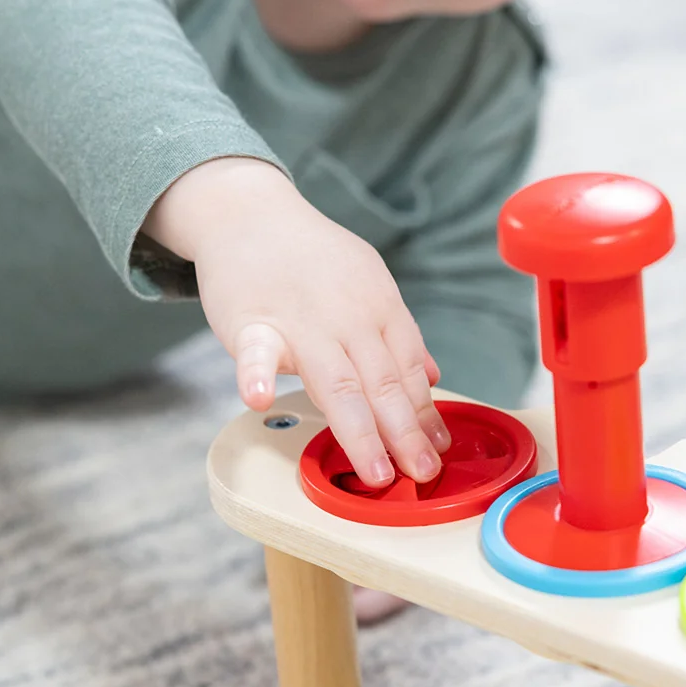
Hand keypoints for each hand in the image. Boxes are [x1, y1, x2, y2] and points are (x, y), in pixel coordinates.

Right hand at [143, 158, 450, 487]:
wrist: (249, 211)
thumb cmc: (308, 258)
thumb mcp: (367, 282)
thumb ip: (397, 333)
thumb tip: (431, 376)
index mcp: (380, 308)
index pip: (409, 370)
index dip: (425, 415)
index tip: (436, 452)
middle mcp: (349, 316)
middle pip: (383, 384)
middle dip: (405, 434)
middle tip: (421, 474)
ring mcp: (300, 320)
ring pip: (336, 381)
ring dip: (358, 430)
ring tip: (375, 471)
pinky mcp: (251, 320)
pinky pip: (256, 351)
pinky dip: (256, 374)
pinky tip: (259, 399)